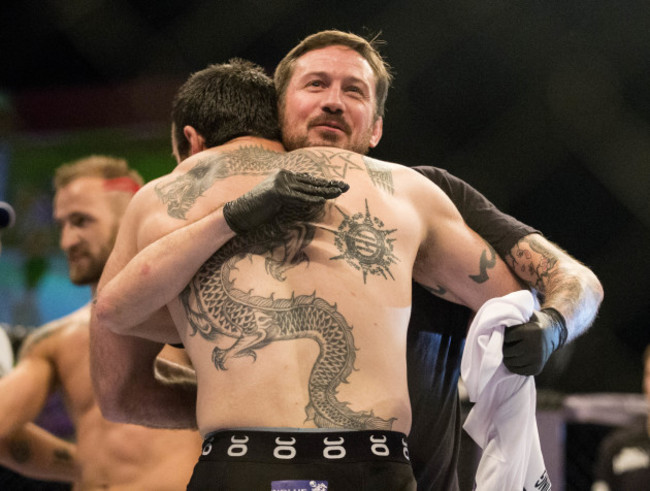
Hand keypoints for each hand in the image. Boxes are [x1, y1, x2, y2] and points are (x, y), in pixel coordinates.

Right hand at [223, 169, 348, 233]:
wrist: (240, 214)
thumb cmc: (259, 210)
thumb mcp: (279, 201)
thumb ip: (293, 196)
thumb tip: (310, 197)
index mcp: (284, 175)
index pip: (309, 180)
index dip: (324, 183)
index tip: (338, 186)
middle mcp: (283, 175)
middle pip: (311, 182)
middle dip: (329, 185)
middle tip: (346, 187)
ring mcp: (280, 182)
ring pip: (307, 189)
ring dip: (324, 191)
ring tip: (339, 192)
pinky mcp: (277, 192)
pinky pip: (298, 197)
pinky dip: (310, 199)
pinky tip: (322, 200)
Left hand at [502, 308, 567, 375]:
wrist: (553, 333)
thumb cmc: (533, 322)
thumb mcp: (525, 315)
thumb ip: (512, 316)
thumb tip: (495, 319)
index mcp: (531, 332)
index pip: (506, 338)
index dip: (504, 336)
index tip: (506, 334)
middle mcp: (535, 347)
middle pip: (507, 352)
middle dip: (503, 348)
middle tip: (506, 344)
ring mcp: (536, 359)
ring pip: (511, 362)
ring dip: (507, 357)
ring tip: (509, 351)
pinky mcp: (536, 369)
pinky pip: (517, 371)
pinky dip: (513, 366)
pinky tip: (515, 358)